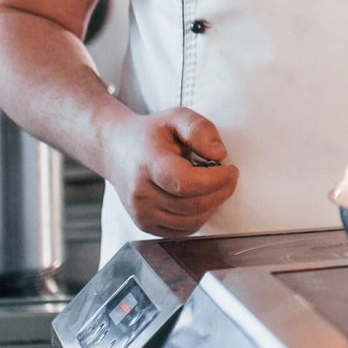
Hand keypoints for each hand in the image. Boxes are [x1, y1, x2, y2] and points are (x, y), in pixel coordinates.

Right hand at [101, 107, 239, 236]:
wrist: (115, 150)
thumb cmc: (150, 134)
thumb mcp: (176, 117)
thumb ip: (199, 129)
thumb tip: (219, 153)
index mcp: (148, 165)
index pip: (186, 183)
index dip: (216, 180)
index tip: (231, 169)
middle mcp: (141, 193)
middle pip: (193, 205)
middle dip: (221, 192)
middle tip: (230, 177)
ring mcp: (141, 213)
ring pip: (191, 221)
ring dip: (212, 205)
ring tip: (215, 185)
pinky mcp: (145, 225)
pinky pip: (183, 230)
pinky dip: (199, 216)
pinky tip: (201, 197)